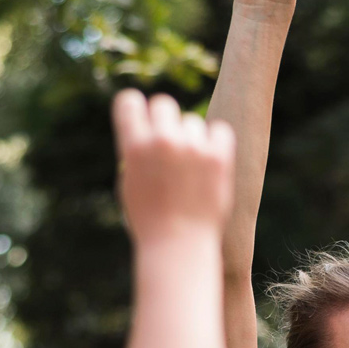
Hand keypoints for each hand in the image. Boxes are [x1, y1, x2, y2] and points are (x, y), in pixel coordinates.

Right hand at [113, 91, 236, 244]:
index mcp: (134, 146)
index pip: (129, 101)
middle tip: (170, 143)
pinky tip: (210, 161)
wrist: (179, 246)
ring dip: (191, 138)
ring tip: (190, 168)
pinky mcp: (218, 157)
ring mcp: (192, 147)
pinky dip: (216, 142)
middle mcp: (162, 141)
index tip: (142, 119)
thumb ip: (135, 151)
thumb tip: (146, 127)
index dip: (135, 108)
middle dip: (165, 120)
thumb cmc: (150, 220)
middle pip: (164, 104)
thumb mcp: (129, 183)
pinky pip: (219, 130)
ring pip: (192, 121)